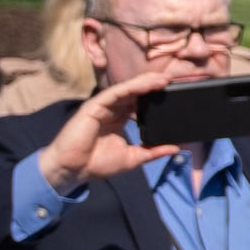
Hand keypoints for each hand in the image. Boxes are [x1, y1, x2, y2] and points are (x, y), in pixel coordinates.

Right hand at [35, 69, 177, 189]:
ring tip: (164, 79)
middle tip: (173, 80)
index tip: (174, 93)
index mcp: (120, 119)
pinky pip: (115, 93)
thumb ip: (153, 151)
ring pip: (126, 89)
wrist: (74, 170)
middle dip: (153, 85)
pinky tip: (146, 84)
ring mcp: (102, 106)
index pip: (139, 103)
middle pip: (135, 93)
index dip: (155, 97)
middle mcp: (111, 110)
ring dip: (146, 82)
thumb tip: (175, 148)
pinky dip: (131, 87)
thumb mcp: (133, 158)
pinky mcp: (93, 106)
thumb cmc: (97, 164)